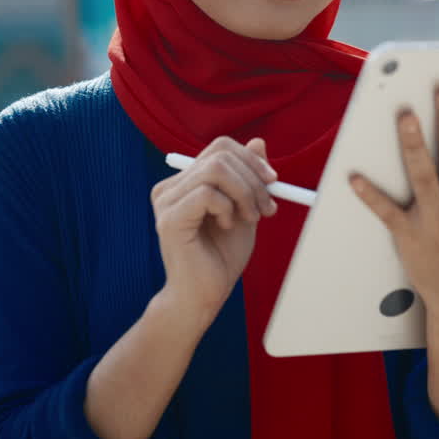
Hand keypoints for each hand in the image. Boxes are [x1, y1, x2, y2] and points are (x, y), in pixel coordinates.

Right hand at [150, 136, 277, 329]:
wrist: (203, 296)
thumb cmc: (221, 257)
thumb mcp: (244, 210)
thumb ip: (248, 179)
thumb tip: (259, 142)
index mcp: (186, 182)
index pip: (220, 148)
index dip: (251, 159)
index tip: (272, 181)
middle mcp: (170, 187)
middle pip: (220, 154)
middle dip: (253, 178)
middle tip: (267, 207)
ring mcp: (166, 201)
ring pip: (216, 170)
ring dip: (244, 193)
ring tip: (250, 219)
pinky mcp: (169, 219)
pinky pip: (208, 194)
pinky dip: (228, 208)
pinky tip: (227, 227)